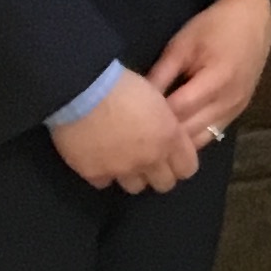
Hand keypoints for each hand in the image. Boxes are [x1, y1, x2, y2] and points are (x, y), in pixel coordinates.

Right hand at [50, 68, 202, 194]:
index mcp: (169, 137)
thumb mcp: (156, 98)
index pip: (187, 168)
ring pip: (135, 187)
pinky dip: (103, 173)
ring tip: (122, 160)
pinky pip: (105, 183)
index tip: (171, 157)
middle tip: (147, 160)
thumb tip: (165, 133)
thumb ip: (165, 123)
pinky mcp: (95, 174)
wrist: (83, 90)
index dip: (180, 164)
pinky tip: (98, 159)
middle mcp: (150, 159)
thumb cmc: (122, 84)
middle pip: (164, 183)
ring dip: (132, 175)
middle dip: (158, 174)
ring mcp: (122, 169)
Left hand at [149, 0, 270, 147]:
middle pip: (189, 130)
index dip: (154, 116)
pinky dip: (193, 137)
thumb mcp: (183, 44)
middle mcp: (229, 101)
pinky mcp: (238, 113)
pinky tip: (176, 137)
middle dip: (164, 133)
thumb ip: (162, 73)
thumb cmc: (215, 26)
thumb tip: (137, 98)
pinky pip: (212, 134)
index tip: (132, 117)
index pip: (178, 109)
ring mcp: (236, 110)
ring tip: (155, 138)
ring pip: (201, 139)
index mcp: (216, 80)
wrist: (255, 20)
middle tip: (138, 132)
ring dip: (178, 141)